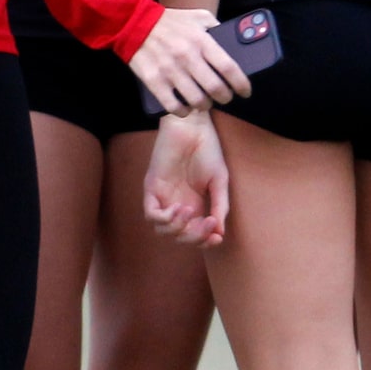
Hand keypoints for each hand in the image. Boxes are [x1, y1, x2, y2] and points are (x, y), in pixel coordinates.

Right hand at [129, 6, 251, 115]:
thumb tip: (234, 40)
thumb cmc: (170, 22)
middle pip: (215, 89)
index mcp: (201, 40)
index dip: (241, 84)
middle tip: (225, 97)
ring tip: (205, 101)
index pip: (229, 68)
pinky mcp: (154, 81)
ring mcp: (170, 70)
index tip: (245, 91)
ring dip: (205, 105)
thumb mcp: (198, 17)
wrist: (134, 23)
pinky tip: (186, 108)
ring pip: (197, 101)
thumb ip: (217, 28)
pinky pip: (174, 106)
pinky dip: (184, 111)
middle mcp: (187, 56)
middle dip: (225, 97)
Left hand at [143, 111, 230, 244]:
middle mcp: (177, 204)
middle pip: (179, 236)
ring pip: (163, 230)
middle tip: (208, 223)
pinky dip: (164, 218)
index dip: (204, 241)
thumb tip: (219, 233)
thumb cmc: (208, 150)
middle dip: (194, 236)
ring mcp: (163, 197)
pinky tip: (178, 208)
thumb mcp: (219, 182)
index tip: (217, 238)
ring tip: (190, 211)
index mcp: (195, 205)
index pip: (194, 234)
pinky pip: (151, 214)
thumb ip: (219, 206)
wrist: (193, 127)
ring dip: (178, 228)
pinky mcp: (152, 188)